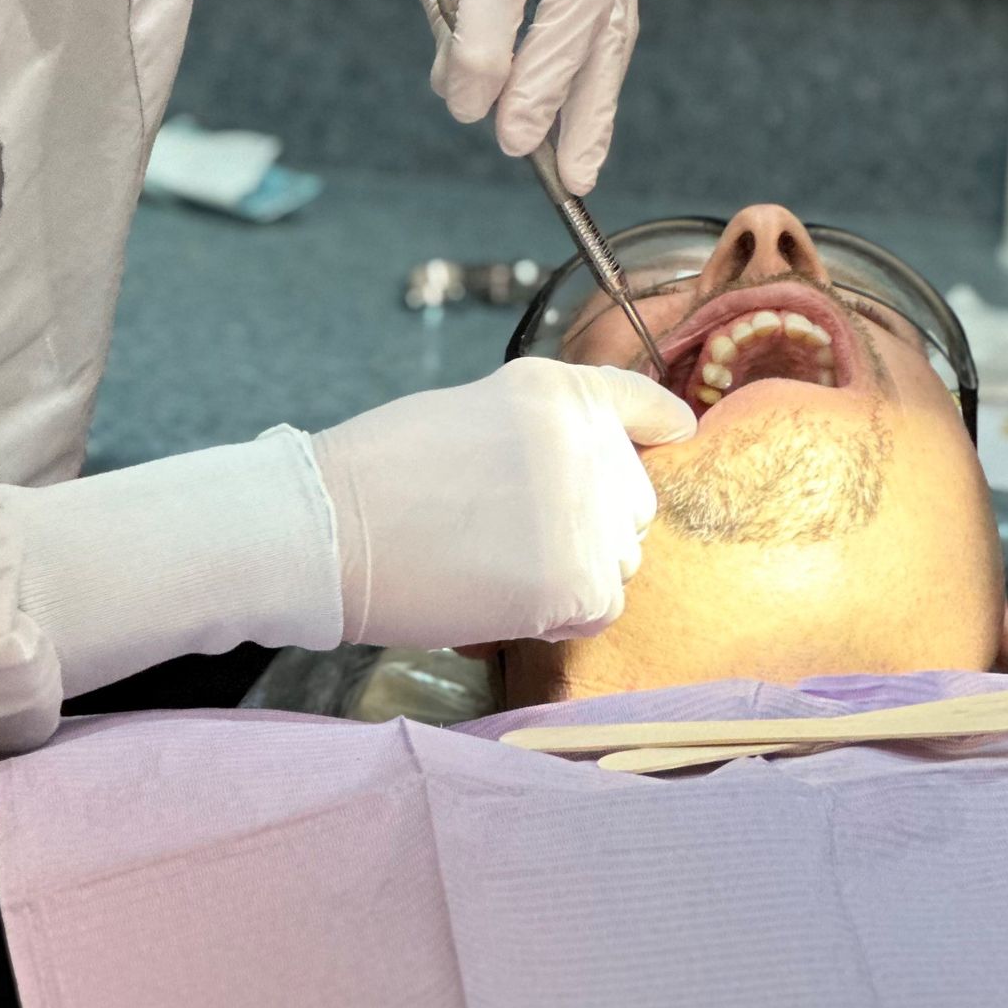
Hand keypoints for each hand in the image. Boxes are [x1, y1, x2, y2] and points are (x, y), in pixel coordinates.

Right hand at [310, 360, 695, 648]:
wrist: (329, 525)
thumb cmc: (381, 474)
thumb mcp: (476, 414)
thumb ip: (542, 437)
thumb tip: (589, 483)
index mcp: (559, 391)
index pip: (637, 402)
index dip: (658, 422)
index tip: (678, 431)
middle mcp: (589, 441)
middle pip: (632, 500)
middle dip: (589, 523)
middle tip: (513, 536)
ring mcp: (587, 510)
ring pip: (619, 559)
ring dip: (574, 571)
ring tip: (498, 565)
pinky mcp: (575, 579)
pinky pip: (601, 609)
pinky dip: (563, 616)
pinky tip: (508, 600)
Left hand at [335, 0, 638, 193]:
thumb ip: (448, 11)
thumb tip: (474, 100)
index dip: (487, 47)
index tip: (465, 108)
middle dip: (556, 84)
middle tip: (522, 146)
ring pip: (614, 12)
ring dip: (593, 97)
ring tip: (577, 167)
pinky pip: (617, 5)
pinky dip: (596, 66)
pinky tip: (584, 119)